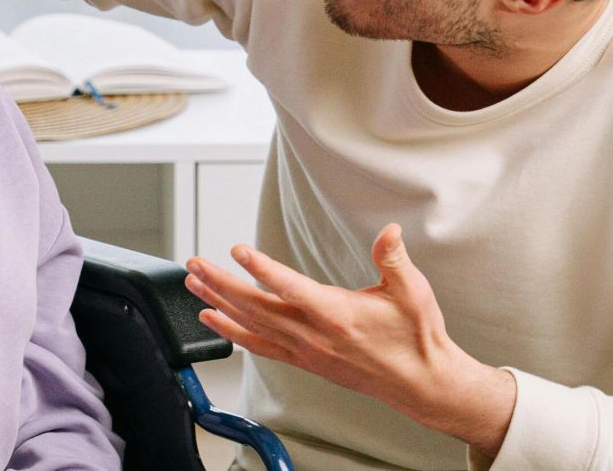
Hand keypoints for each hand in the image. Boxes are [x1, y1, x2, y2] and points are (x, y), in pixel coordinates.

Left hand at [183, 224, 514, 456]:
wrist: (419, 381)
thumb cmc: (415, 337)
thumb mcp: (411, 291)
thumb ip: (393, 258)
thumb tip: (389, 231)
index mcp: (336, 314)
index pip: (289, 288)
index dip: (262, 268)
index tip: (238, 250)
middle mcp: (314, 335)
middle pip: (256, 307)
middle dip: (221, 283)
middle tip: (195, 263)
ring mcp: (305, 350)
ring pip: (252, 325)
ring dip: (219, 303)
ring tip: (194, 285)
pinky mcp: (304, 360)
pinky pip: (259, 346)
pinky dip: (232, 332)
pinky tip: (214, 319)